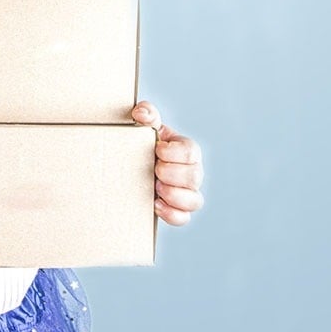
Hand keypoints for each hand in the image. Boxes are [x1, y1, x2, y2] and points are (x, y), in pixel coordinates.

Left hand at [132, 101, 203, 225]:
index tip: (157, 149)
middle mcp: (192, 173)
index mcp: (187, 151)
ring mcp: (188, 193)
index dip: (176, 152)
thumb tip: (141, 113)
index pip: (192, 152)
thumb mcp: (146, 128)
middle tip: (155, 169)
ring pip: (195, 200)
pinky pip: (184, 218)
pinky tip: (156, 205)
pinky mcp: (179, 211)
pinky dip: (172, 214)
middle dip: (172, 174)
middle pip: (194, 177)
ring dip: (174, 195)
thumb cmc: (145, 146)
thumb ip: (146, 115)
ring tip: (156, 188)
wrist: (134, 169)